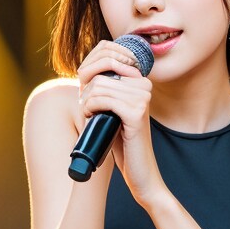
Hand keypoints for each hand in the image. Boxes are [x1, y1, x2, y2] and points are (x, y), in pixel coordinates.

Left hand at [77, 40, 165, 205]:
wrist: (140, 171)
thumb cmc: (123, 142)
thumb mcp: (113, 110)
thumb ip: (107, 89)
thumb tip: (84, 68)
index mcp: (140, 81)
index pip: (107, 57)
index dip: (88, 74)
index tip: (87, 97)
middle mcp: (144, 85)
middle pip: (100, 74)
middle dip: (86, 93)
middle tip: (87, 111)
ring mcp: (142, 98)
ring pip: (99, 86)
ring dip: (87, 102)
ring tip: (90, 116)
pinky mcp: (136, 112)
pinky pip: (103, 100)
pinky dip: (91, 108)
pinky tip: (93, 119)